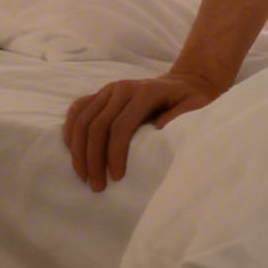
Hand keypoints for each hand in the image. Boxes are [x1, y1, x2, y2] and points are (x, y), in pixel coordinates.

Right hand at [63, 70, 223, 191]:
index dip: (115, 154)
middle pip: (96, 126)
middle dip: (93, 159)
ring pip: (82, 120)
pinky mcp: (100, 94)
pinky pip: (77, 109)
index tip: (116, 178)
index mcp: (144, 93)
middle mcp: (121, 88)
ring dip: (78, 151)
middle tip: (97, 186)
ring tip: (84, 176)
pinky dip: (70, 130)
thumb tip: (159, 128)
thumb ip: (181, 114)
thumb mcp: (196, 104)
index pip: (121, 126)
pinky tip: (72, 151)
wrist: (182, 81)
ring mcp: (108, 90)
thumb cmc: (190, 98)